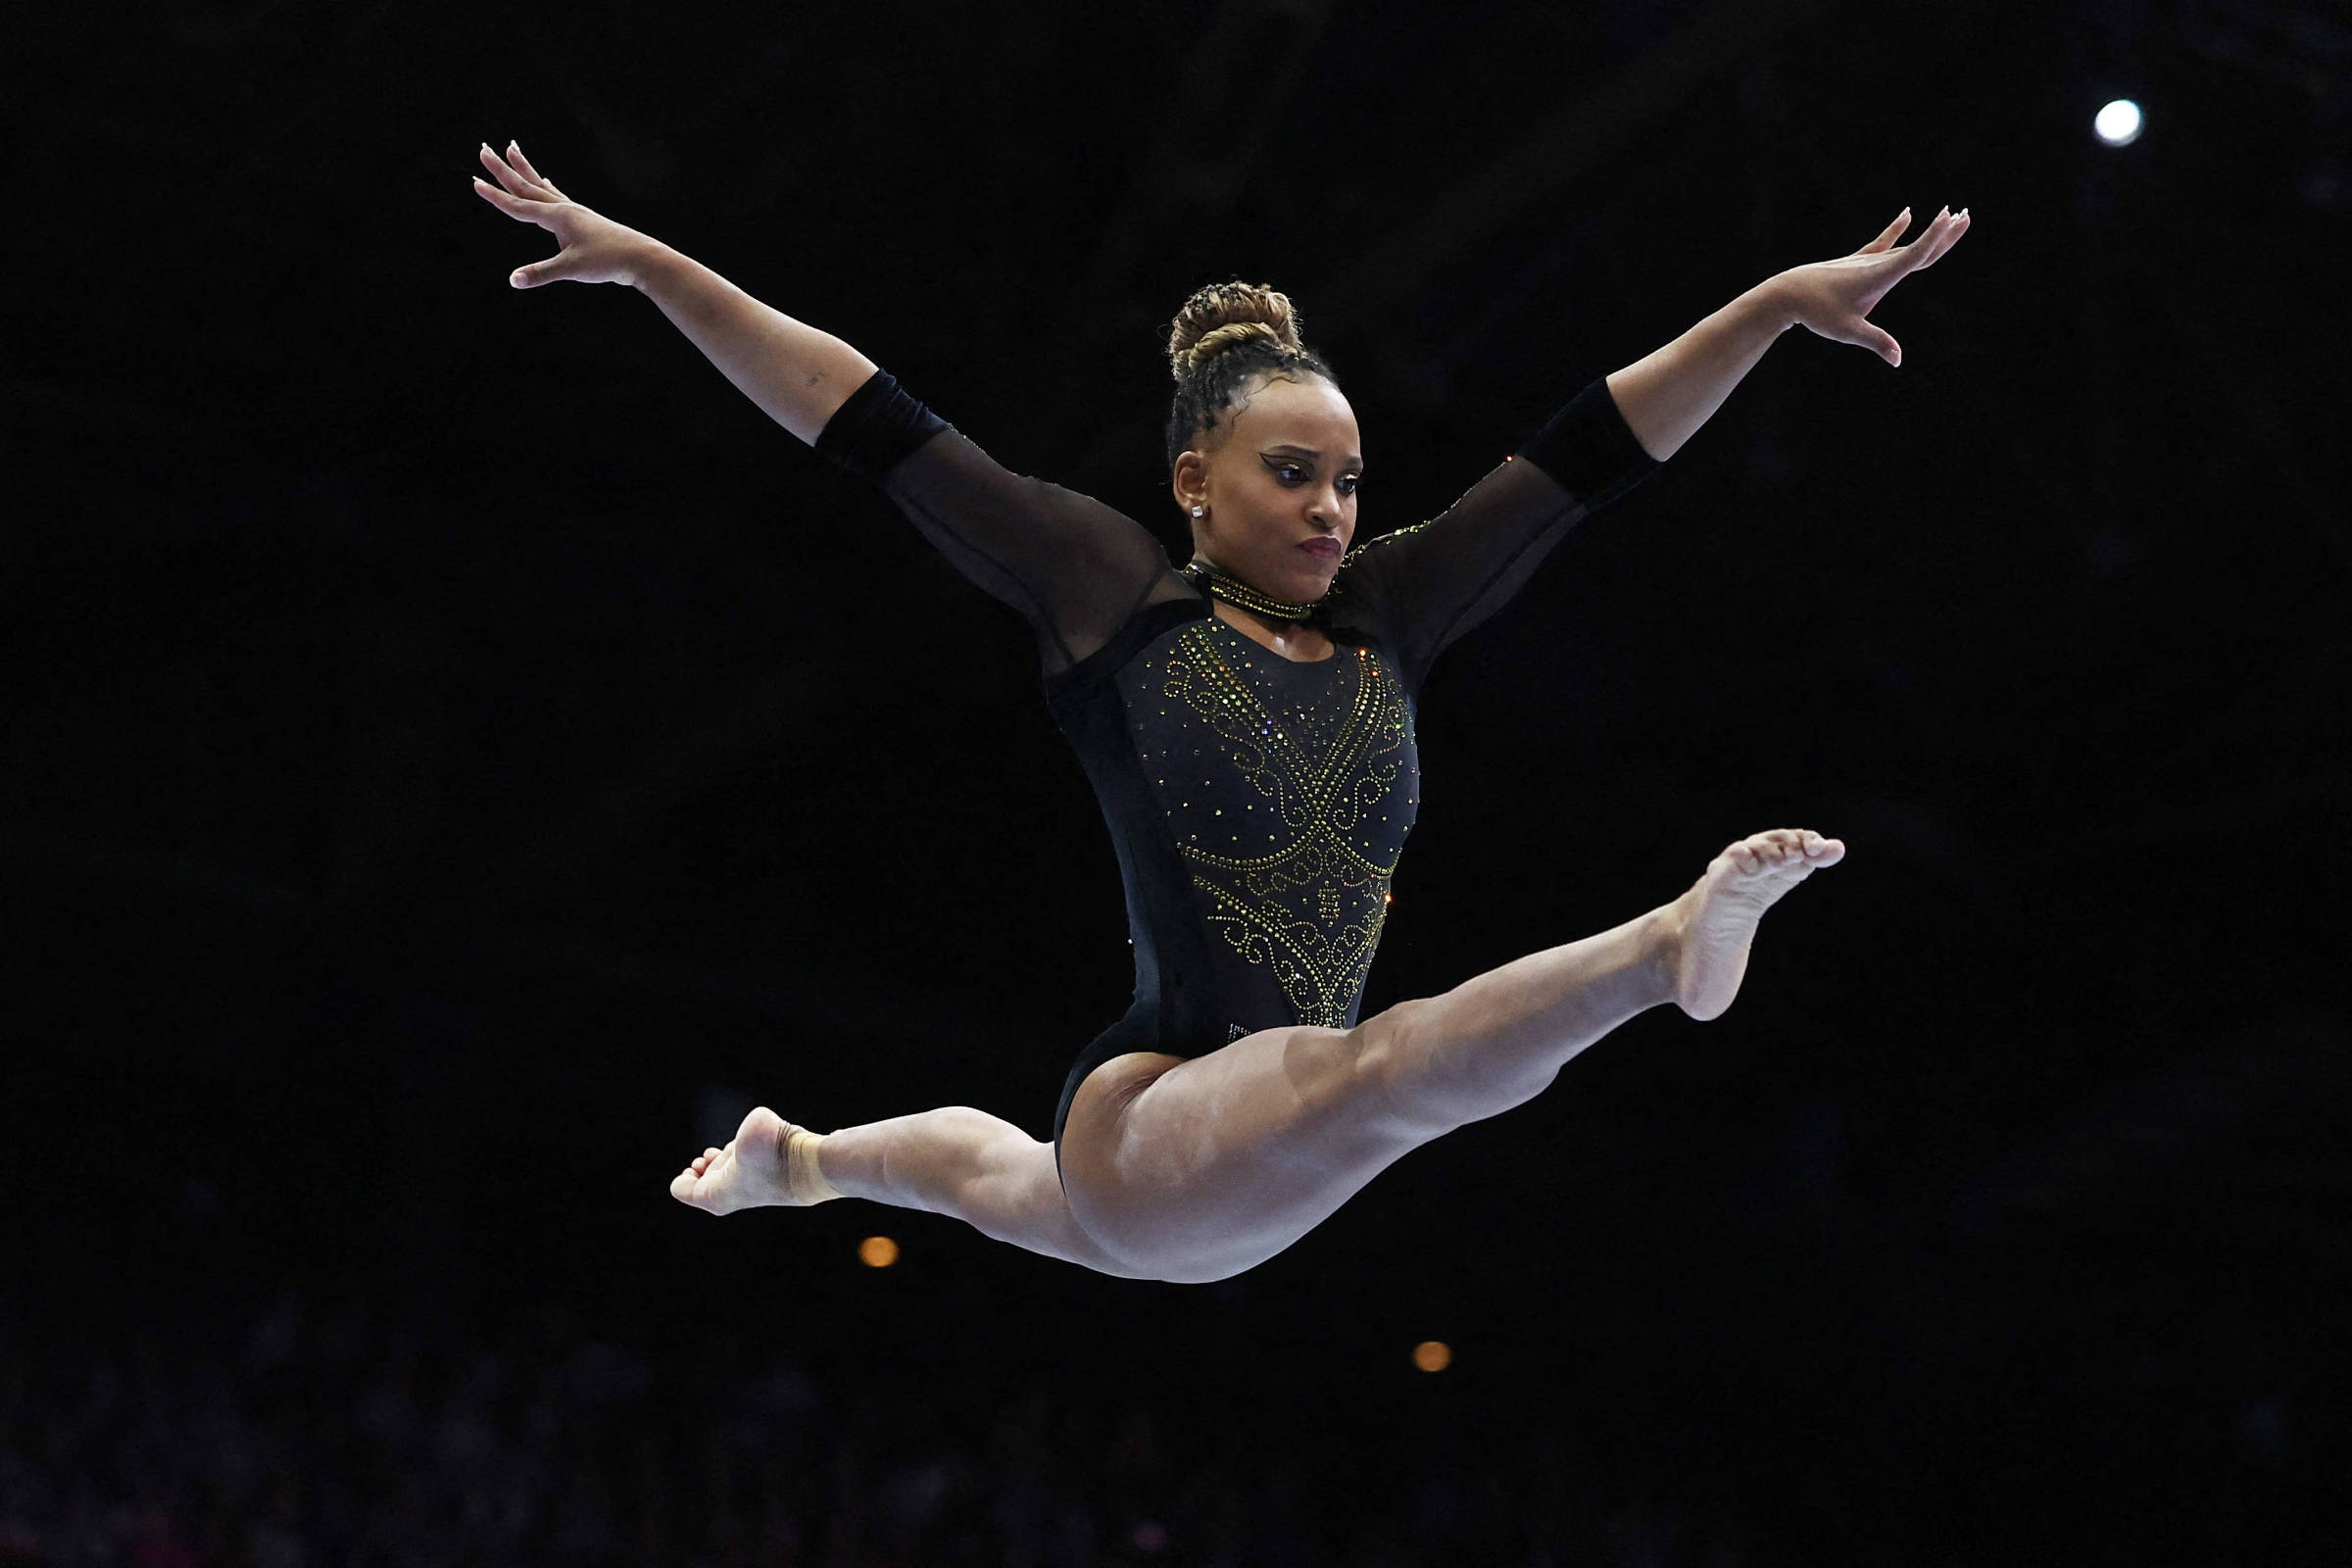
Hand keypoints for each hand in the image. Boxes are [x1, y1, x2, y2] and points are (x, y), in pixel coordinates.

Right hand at [470, 140, 657, 287]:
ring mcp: (574, 212)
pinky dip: (548, 188)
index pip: (518, 205)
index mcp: (557, 216)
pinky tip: (547, 181)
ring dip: (524, 168)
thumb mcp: (571, 268)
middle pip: (526, 185)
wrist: (640, 258)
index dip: (495, 196)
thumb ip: (541, 273)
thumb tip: (513, 280)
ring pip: (541, 186)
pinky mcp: (582, 219)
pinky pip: (558, 197)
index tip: (475, 181)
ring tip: (511, 148)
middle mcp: (563, 208)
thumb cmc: (608, 261)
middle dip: (503, 168)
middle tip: (483, 148)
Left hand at [1769, 205, 1970, 366]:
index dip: (1935, 237)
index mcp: (1880, 276)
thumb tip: (1898, 360)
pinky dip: (1896, 229)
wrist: (1788, 294)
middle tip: (1967, 214)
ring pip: (1906, 246)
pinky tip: (1907, 214)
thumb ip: (1877, 342)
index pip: (1915, 254)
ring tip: (1950, 215)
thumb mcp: (1848, 331)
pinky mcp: (1858, 262)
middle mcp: (1878, 264)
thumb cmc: (1818, 313)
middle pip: (1918, 248)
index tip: (1952, 217)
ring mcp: (1868, 260)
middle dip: (1944, 233)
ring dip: (1929, 233)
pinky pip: (1883, 242)